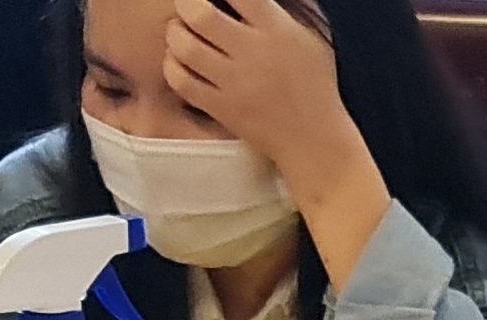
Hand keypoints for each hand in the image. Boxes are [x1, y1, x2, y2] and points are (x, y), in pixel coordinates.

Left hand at [164, 0, 389, 275]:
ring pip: (185, 47)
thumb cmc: (315, 84)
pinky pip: (181, 81)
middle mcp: (253, 54)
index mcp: (277, 30)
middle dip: (186, 3)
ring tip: (181, 31)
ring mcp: (235, 84)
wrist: (313, 139)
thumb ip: (287, 9)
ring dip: (175, 32)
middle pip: (200, 15)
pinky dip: (172, 65)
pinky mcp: (221, 109)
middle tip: (188, 5)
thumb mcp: (312, 37)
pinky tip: (179, 60)